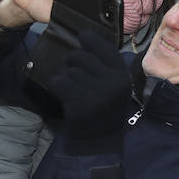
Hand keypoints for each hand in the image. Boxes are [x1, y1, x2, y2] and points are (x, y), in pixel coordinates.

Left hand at [41, 28, 135, 143]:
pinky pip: (59, 82)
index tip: (83, 36)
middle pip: (82, 57)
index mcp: (122, 77)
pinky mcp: (79, 103)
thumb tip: (86, 38)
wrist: (98, 142)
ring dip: (66, 78)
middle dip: (72, 61)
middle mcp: (112, 83)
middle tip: (73, 71)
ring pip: (69, 71)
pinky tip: (63, 94)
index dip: (92, 40)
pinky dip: (56, 86)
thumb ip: (105, 67)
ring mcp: (96, 93)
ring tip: (73, 90)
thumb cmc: (104, 110)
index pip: (106, 49)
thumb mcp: (114, 87)